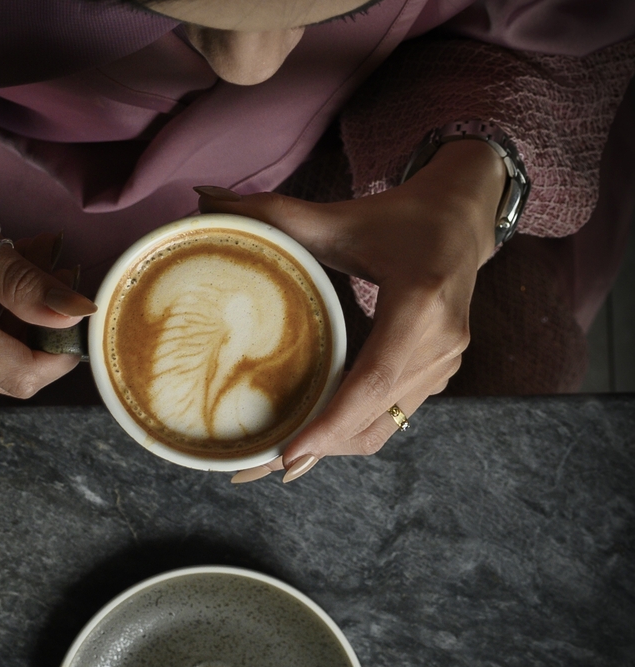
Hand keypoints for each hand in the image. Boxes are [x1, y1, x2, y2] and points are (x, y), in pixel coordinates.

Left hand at [197, 139, 505, 475]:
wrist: (462, 221)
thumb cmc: (401, 216)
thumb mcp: (341, 215)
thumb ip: (273, 213)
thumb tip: (204, 200)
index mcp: (419, 302)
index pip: (374, 378)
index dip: (330, 422)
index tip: (287, 454)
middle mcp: (440, 344)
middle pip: (373, 418)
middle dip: (316, 448)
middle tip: (256, 466)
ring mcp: (444, 366)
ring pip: (381, 428)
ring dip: (330, 447)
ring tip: (273, 459)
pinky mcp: (438, 376)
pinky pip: (389, 418)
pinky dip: (347, 431)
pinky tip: (308, 436)